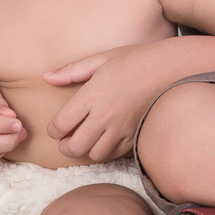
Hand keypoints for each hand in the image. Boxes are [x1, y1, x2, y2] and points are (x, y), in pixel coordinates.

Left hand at [43, 45, 166, 161]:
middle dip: (65, 146)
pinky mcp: (134, 135)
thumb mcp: (99, 59)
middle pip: (74, 147)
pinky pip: (113, 153)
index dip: (53, 130)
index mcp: (92, 95)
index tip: (56, 126)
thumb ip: (70, 71)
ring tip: (86, 139)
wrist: (168, 69)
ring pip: (94, 155)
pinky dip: (105, 150)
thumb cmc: (133, 59)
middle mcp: (105, 115)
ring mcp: (121, 127)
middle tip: (66, 138)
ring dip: (86, 150)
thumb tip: (45, 77)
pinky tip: (104, 138)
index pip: (61, 125)